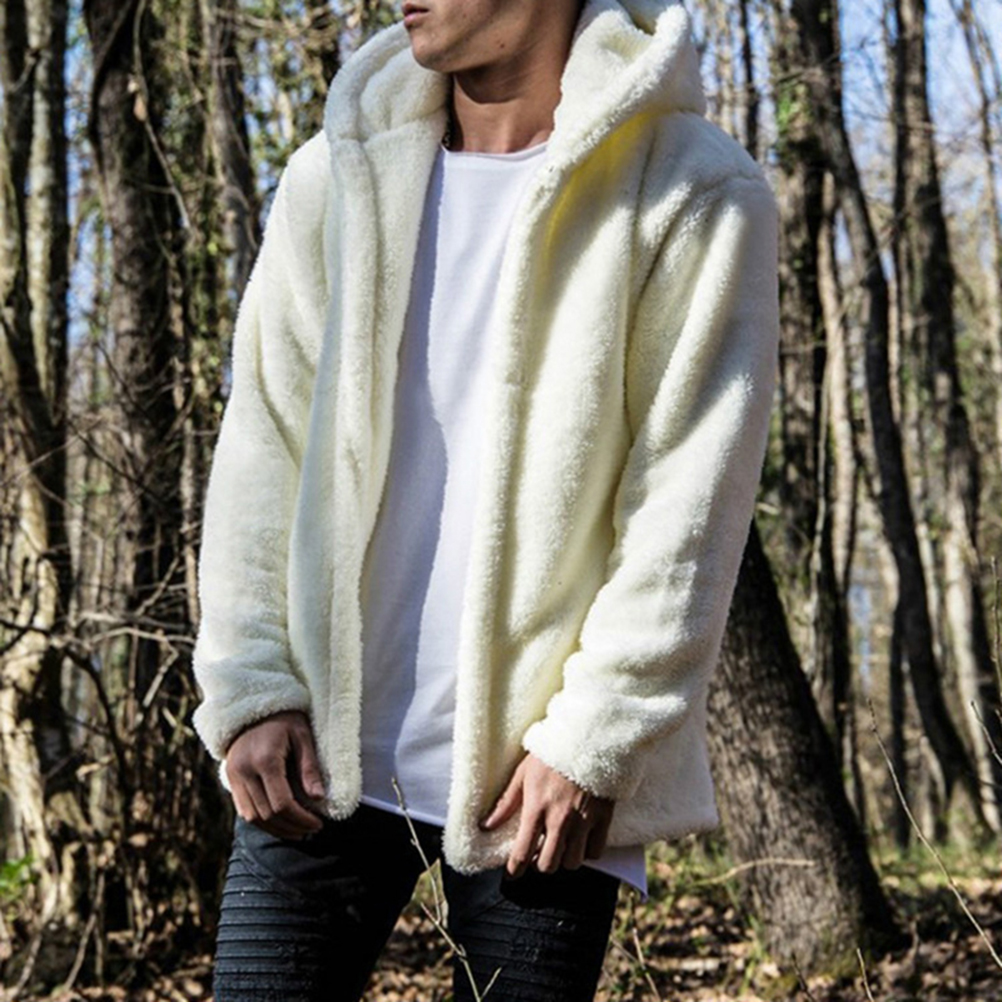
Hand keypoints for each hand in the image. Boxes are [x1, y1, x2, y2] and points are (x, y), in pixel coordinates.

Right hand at [224, 710, 325, 838]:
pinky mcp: (230, 779)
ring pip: (253, 818)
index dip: (301, 819)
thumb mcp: (303, 736)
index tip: (317, 824)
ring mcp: (235, 776)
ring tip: (298, 831)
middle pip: (268, 814)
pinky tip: (279, 822)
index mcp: (265, 759)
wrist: (251, 705)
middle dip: (291, 827)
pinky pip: (243, 810)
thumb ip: (310, 767)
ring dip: (276, 829)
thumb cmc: (284, 718)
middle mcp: (245, 771)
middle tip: (311, 830)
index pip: (282, 803)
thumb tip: (319, 798)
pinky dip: (262, 821)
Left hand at [478, 752, 614, 877]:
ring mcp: (583, 821)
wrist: (588, 738)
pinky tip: (580, 840)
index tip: (513, 873)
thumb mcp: (523, 773)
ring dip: (563, 859)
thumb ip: (506, 802)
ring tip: (559, 845)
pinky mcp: (603, 819)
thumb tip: (486, 825)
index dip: (515, 870)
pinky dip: (587, 852)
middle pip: (548, 865)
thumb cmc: (552, 753)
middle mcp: (560, 820)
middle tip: (538, 853)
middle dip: (540, 864)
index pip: (522, 852)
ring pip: (572, 863)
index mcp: (537, 808)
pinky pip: (595, 852)